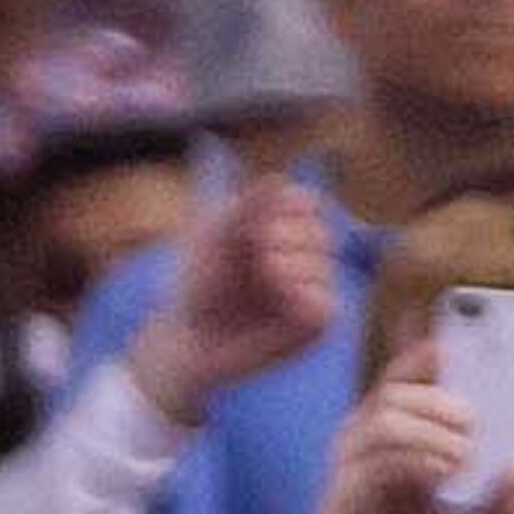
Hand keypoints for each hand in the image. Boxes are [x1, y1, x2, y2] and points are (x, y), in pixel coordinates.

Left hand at [135, 171, 341, 414]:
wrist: (188, 334)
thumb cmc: (200, 283)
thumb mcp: (218, 234)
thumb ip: (248, 206)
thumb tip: (278, 179)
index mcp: (288, 230)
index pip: (307, 202)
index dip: (280, 208)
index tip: (246, 226)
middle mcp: (307, 258)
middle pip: (318, 232)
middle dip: (279, 238)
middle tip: (249, 259)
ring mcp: (314, 292)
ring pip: (322, 267)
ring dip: (284, 269)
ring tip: (259, 284)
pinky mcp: (316, 326)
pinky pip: (325, 306)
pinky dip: (300, 298)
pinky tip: (278, 301)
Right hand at [305, 362, 472, 513]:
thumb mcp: (435, 483)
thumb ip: (456, 450)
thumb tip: (498, 422)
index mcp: (376, 426)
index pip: (400, 374)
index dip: (432, 358)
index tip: (471, 358)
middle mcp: (355, 436)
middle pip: (395, 392)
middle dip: (443, 403)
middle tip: (479, 424)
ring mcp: (346, 463)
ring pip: (388, 421)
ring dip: (435, 433)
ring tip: (467, 454)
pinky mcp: (345, 494)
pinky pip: (382, 463)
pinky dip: (422, 462)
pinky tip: (449, 475)